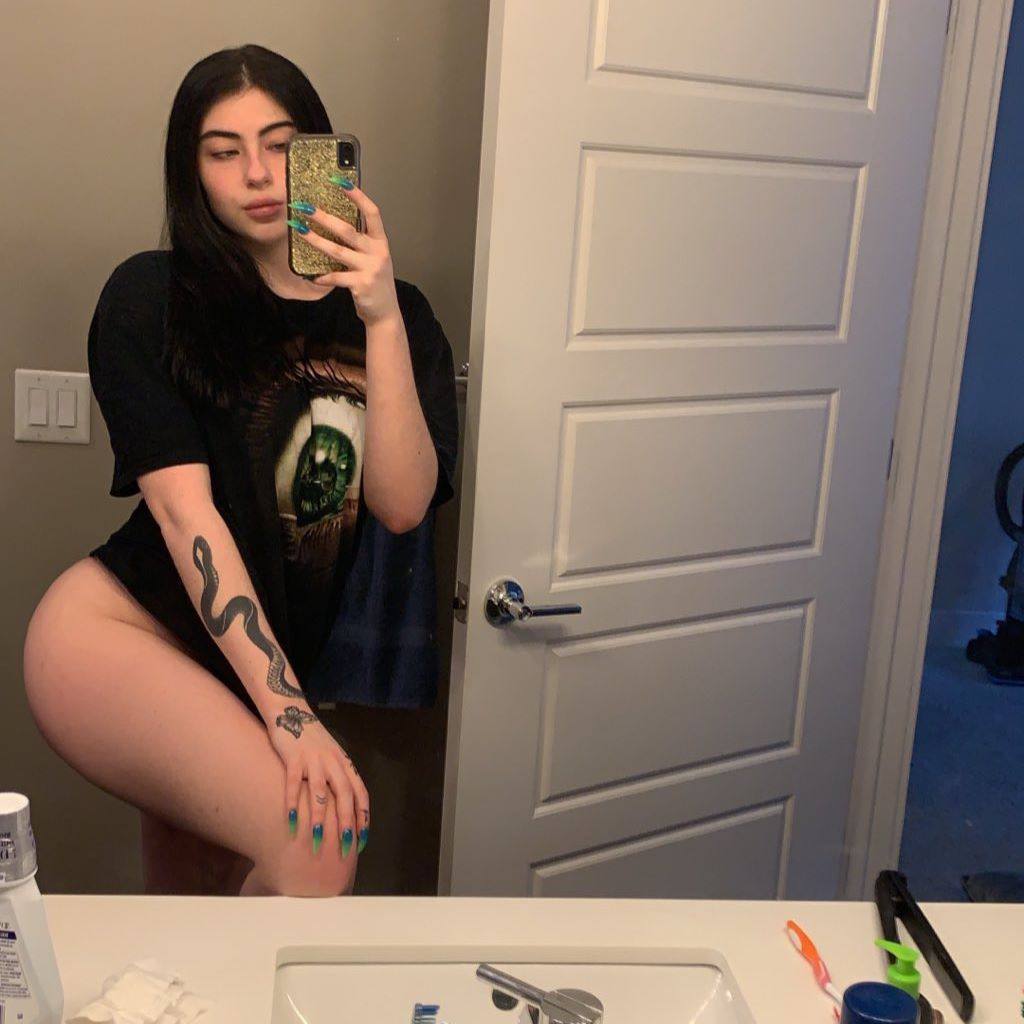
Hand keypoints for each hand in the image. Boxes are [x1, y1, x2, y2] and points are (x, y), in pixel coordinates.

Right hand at [267, 705, 369, 856]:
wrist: (291, 712)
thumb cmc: (312, 741)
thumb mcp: (331, 757)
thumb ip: (337, 778)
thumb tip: (343, 810)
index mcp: (345, 764)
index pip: (361, 793)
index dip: (363, 818)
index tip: (361, 841)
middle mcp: (333, 761)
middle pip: (345, 795)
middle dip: (347, 823)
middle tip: (344, 848)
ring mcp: (314, 759)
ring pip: (321, 791)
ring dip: (320, 817)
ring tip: (318, 840)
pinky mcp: (294, 756)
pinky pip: (294, 782)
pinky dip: (293, 802)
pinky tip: (292, 821)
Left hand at [290, 182, 400, 326]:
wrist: (385, 312)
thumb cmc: (374, 282)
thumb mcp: (373, 258)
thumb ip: (359, 242)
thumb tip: (332, 222)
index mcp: (380, 242)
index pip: (371, 212)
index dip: (356, 195)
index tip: (338, 180)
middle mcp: (377, 253)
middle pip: (348, 230)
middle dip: (324, 217)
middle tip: (304, 207)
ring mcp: (370, 269)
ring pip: (337, 251)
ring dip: (315, 240)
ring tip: (299, 230)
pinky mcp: (361, 285)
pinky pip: (336, 278)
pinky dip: (323, 277)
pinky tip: (312, 276)